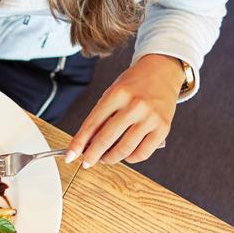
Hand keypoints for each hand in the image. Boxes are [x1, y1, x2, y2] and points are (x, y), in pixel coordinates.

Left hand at [64, 54, 183, 167]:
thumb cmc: (133, 84)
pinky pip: (143, 153)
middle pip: (106, 138)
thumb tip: (87, 144)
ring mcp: (150, 117)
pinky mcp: (164, 128)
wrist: (162, 71)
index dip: (78, 143)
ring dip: (110, 159)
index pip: (92, 124)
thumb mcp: (112, 93)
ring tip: (105, 158)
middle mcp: (135, 105)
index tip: (70, 156)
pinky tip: (125, 155)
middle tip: (86, 162)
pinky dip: (131, 158)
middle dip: (92, 155)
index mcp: (118, 94)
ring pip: (124, 149)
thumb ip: (101, 116)